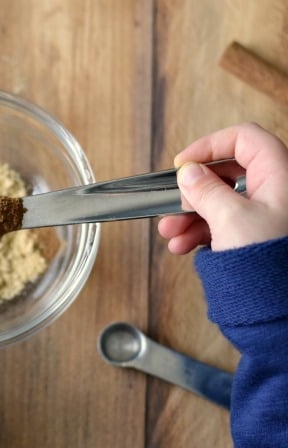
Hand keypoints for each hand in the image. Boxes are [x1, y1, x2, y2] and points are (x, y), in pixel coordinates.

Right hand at [158, 122, 287, 253]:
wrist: (283, 308)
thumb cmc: (270, 261)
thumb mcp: (230, 218)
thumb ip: (205, 190)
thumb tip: (189, 173)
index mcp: (279, 174)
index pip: (243, 138)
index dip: (210, 145)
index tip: (184, 164)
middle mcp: (276, 190)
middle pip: (227, 173)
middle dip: (193, 190)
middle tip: (172, 203)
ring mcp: (268, 214)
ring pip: (223, 201)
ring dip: (191, 215)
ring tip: (170, 234)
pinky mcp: (259, 237)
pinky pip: (225, 224)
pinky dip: (201, 232)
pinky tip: (182, 246)